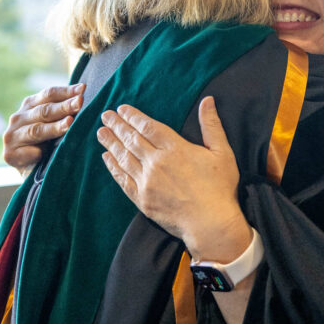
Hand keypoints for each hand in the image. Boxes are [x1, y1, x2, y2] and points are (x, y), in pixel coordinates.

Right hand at [4, 84, 84, 175]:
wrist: (33, 174)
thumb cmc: (49, 144)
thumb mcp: (57, 125)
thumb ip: (65, 113)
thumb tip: (83, 99)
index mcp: (30, 106)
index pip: (49, 94)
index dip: (66, 91)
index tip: (83, 89)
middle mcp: (18, 118)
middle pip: (44, 110)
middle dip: (64, 106)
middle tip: (80, 103)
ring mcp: (12, 136)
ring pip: (37, 130)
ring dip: (54, 127)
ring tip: (69, 124)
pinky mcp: (9, 154)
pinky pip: (27, 152)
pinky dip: (37, 152)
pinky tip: (45, 153)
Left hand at [97, 97, 251, 261]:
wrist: (210, 223)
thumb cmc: (219, 188)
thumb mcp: (222, 153)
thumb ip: (212, 126)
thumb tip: (208, 100)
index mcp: (175, 149)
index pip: (149, 127)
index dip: (134, 116)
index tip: (122, 109)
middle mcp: (157, 163)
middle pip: (132, 139)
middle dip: (117, 126)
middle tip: (105, 115)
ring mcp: (147, 182)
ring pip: (124, 158)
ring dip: (111, 143)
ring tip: (101, 132)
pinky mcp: (142, 199)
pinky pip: (123, 180)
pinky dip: (113, 168)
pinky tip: (107, 159)